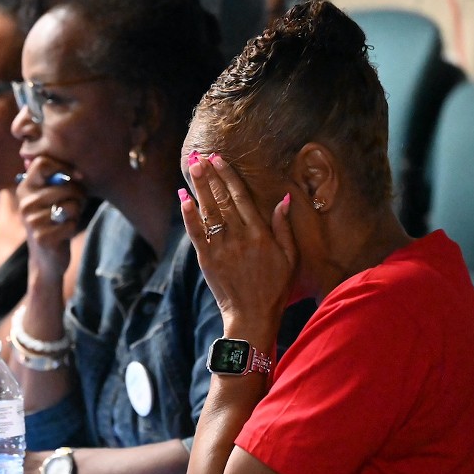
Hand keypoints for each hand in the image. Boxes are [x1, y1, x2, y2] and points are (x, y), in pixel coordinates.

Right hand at [17, 156, 86, 281]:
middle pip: (64, 186)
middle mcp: (24, 202)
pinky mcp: (41, 237)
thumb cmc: (56, 219)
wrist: (47, 257)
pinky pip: (71, 223)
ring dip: (76, 212)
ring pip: (70, 205)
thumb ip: (59, 179)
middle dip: (79, 194)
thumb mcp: (54, 196)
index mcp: (25, 186)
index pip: (42, 163)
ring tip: (68, 217)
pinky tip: (65, 232)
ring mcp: (31, 220)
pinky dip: (73, 227)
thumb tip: (79, 172)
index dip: (65, 167)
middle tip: (78, 203)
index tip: (78, 177)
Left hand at [181, 154, 297, 337]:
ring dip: (199, 188)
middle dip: (209, 176)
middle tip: (199, 157)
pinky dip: (189, 215)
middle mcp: (240, 237)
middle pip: (222, 199)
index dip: (229, 176)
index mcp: (260, 234)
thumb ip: (284, 227)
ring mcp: (222, 248)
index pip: (241, 197)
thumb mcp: (289, 257)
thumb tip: (282, 199)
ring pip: (209, 211)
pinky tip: (183, 199)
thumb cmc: (275, 288)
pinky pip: (196, 233)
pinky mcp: (207, 260)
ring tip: (191, 168)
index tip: (219, 159)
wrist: (252, 316)